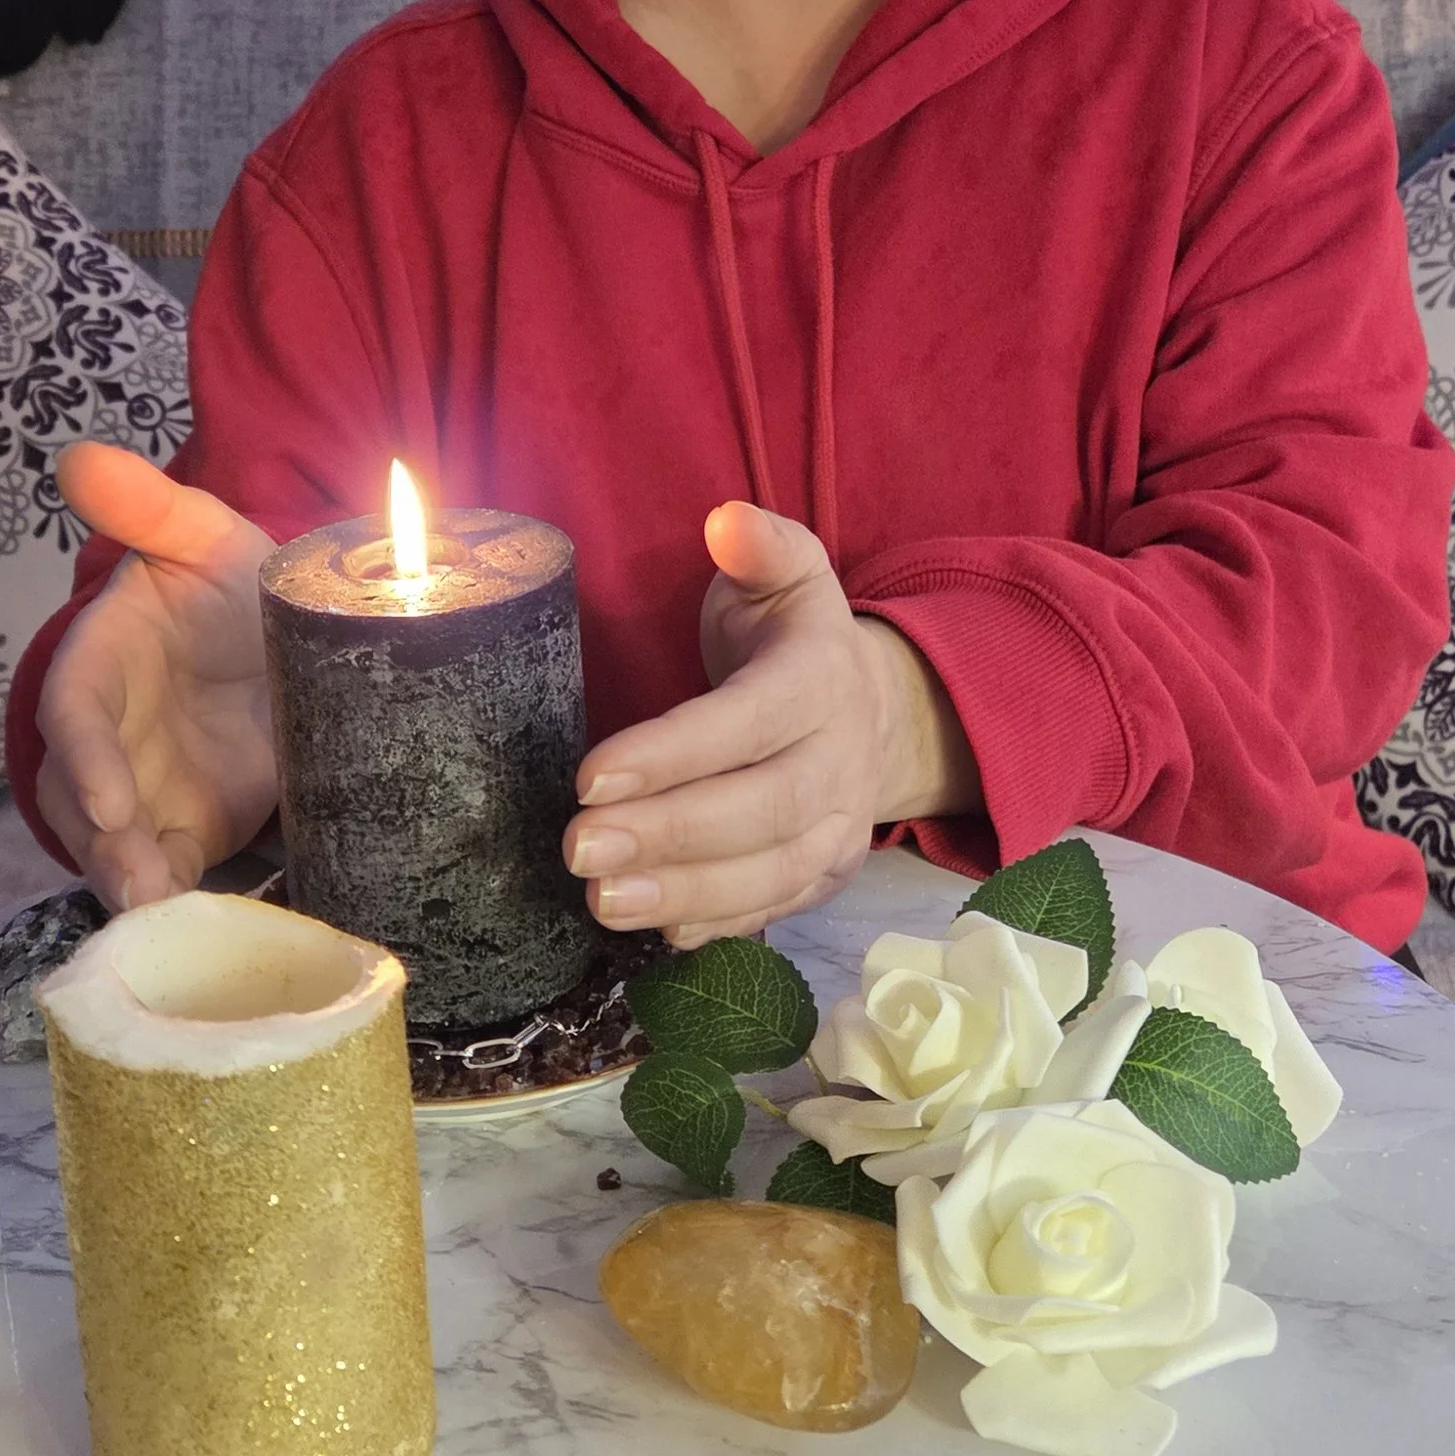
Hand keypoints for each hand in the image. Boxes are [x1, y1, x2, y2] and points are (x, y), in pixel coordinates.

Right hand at [33, 442, 280, 912]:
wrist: (285, 644)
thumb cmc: (228, 588)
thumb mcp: (206, 538)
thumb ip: (150, 507)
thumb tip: (81, 457)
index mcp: (102, 662)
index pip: (76, 711)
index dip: (86, 756)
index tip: (109, 798)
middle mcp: (109, 737)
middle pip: (80, 800)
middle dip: (104, 844)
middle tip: (140, 883)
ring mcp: (142, 792)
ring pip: (112, 848)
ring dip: (132, 885)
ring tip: (162, 917)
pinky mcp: (185, 831)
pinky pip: (168, 876)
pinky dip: (175, 906)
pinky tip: (193, 935)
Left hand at [565, 503, 979, 945]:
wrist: (876, 713)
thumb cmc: (795, 642)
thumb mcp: (789, 576)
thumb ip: (762, 547)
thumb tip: (726, 522)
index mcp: (823, 680)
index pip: (749, 721)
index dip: (673, 753)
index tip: (590, 777)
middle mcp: (841, 761)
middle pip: (762, 809)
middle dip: (668, 834)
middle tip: (578, 847)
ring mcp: (839, 827)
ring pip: (771, 872)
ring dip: (684, 893)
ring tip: (601, 900)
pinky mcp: (825, 877)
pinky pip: (774, 909)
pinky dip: (718, 926)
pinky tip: (656, 933)